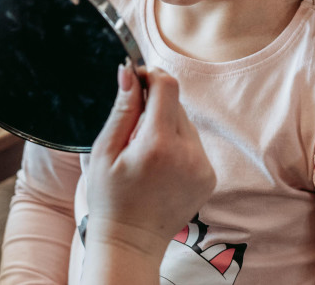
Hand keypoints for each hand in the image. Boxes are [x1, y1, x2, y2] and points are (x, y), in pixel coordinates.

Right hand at [86, 65, 215, 265]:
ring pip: (186, 122)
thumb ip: (122, 108)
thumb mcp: (105, 150)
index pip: (167, 86)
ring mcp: (203, 166)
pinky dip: (177, 143)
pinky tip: (160, 165)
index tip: (136, 80)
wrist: (132, 243)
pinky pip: (193, 142)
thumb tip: (129, 71)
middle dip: (155, 105)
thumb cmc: (110, 198)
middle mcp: (188, 153)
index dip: (151, 75)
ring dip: (166, 124)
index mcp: (159, 144)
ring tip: (145, 152)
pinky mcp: (209, 176)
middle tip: (132, 127)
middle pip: (176, 103)